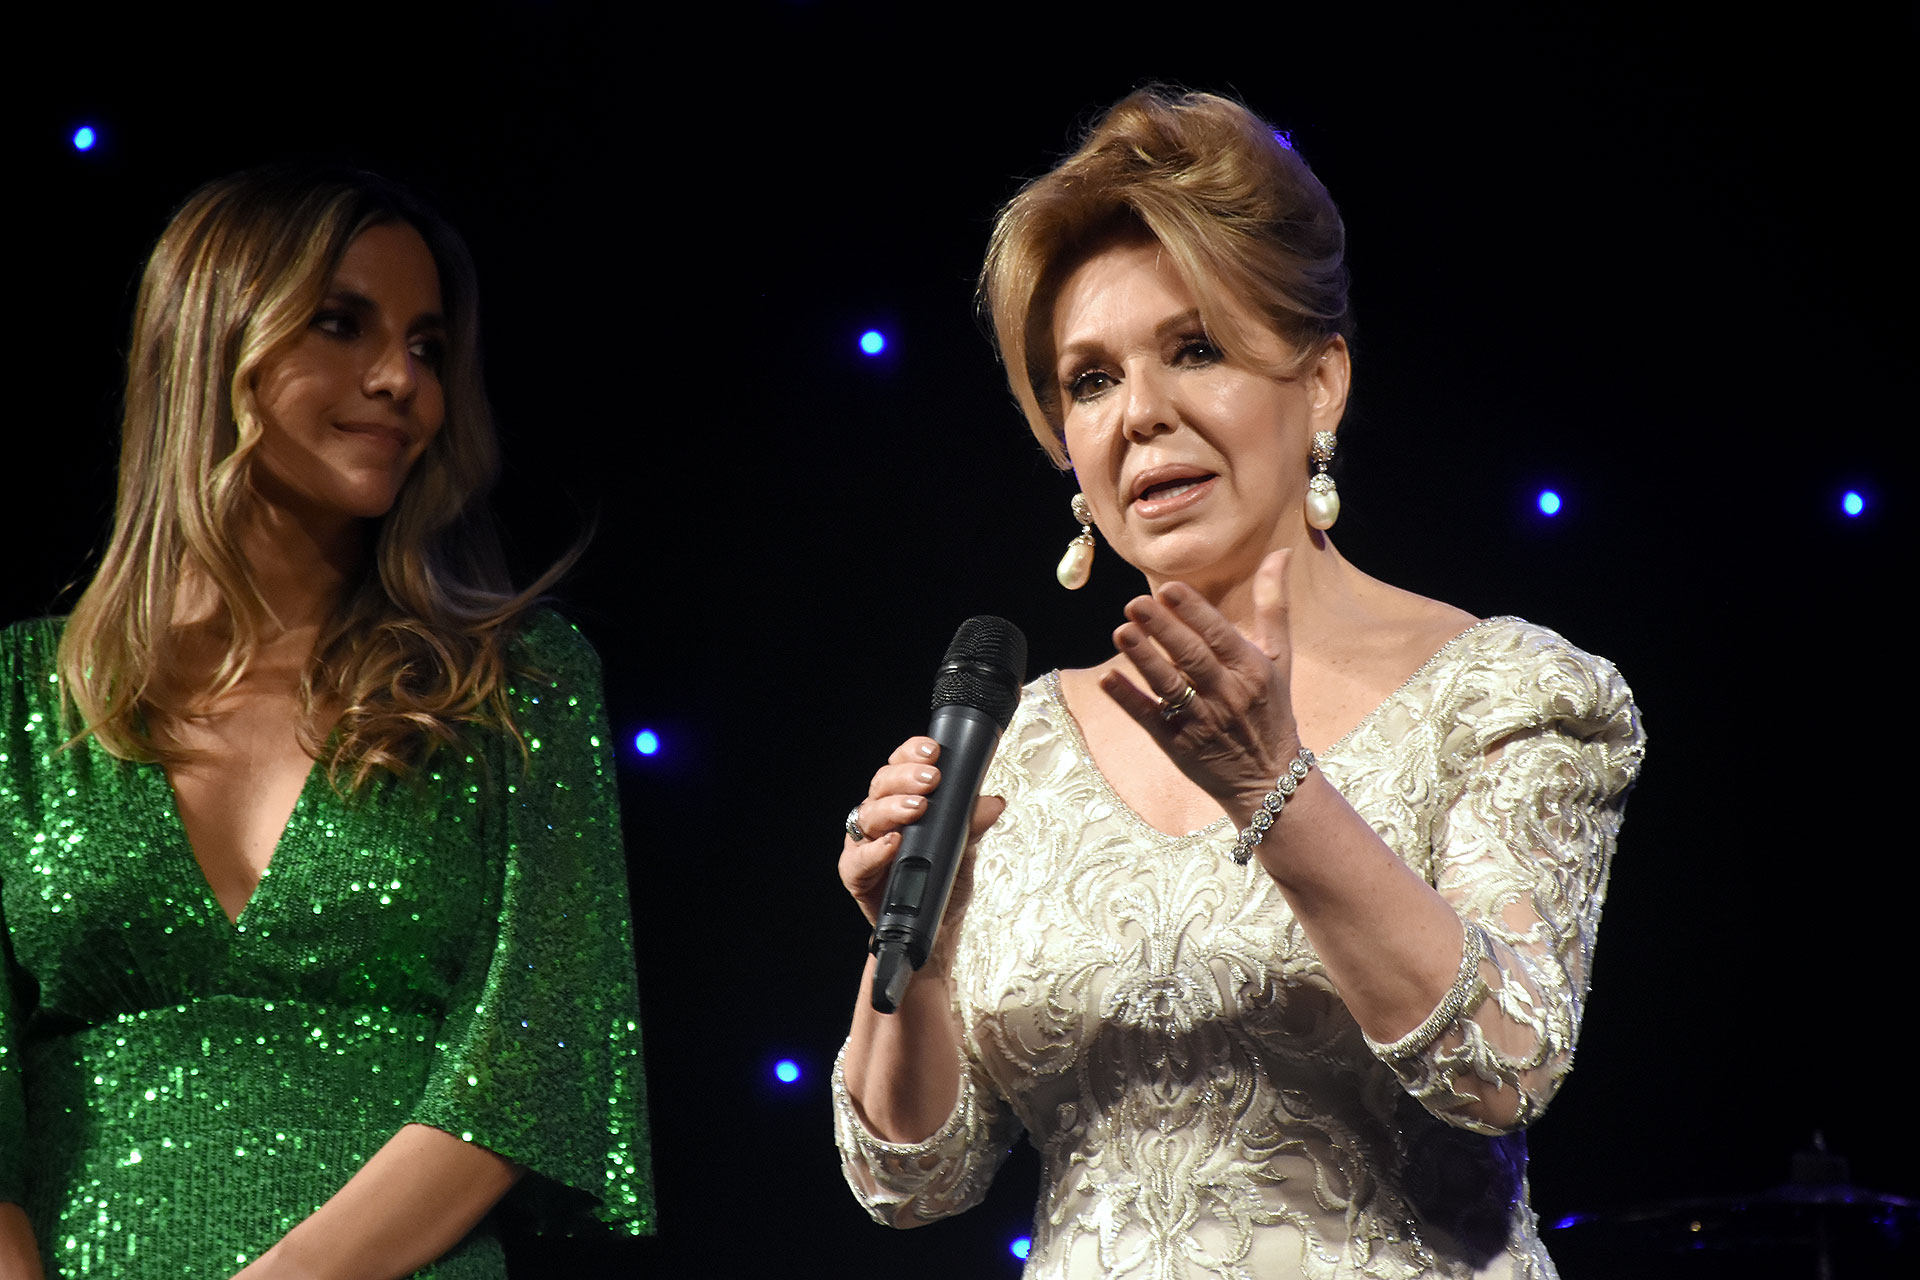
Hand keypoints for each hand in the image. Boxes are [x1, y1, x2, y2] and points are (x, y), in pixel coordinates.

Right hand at [839, 736, 1004, 946]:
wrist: (935, 928)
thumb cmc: (943, 882)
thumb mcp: (965, 849)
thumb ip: (973, 824)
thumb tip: (993, 802)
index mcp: (901, 801)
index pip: (901, 766)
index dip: (912, 753)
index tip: (933, 751)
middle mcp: (880, 817)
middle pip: (882, 784)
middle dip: (906, 776)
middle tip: (931, 780)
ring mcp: (865, 843)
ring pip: (868, 814)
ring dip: (893, 807)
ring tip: (917, 808)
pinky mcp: (856, 872)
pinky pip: (859, 857)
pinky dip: (876, 850)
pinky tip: (893, 843)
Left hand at [1099, 549, 1303, 822]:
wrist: (1268, 779)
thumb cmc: (1271, 708)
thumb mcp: (1278, 657)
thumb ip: (1273, 605)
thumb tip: (1280, 552)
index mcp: (1251, 670)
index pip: (1219, 636)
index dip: (1194, 612)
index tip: (1169, 588)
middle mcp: (1227, 695)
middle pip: (1192, 659)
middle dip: (1163, 630)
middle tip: (1135, 603)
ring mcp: (1201, 721)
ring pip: (1169, 687)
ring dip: (1144, 660)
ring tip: (1121, 632)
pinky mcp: (1177, 744)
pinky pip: (1150, 718)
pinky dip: (1128, 699)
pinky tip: (1107, 678)